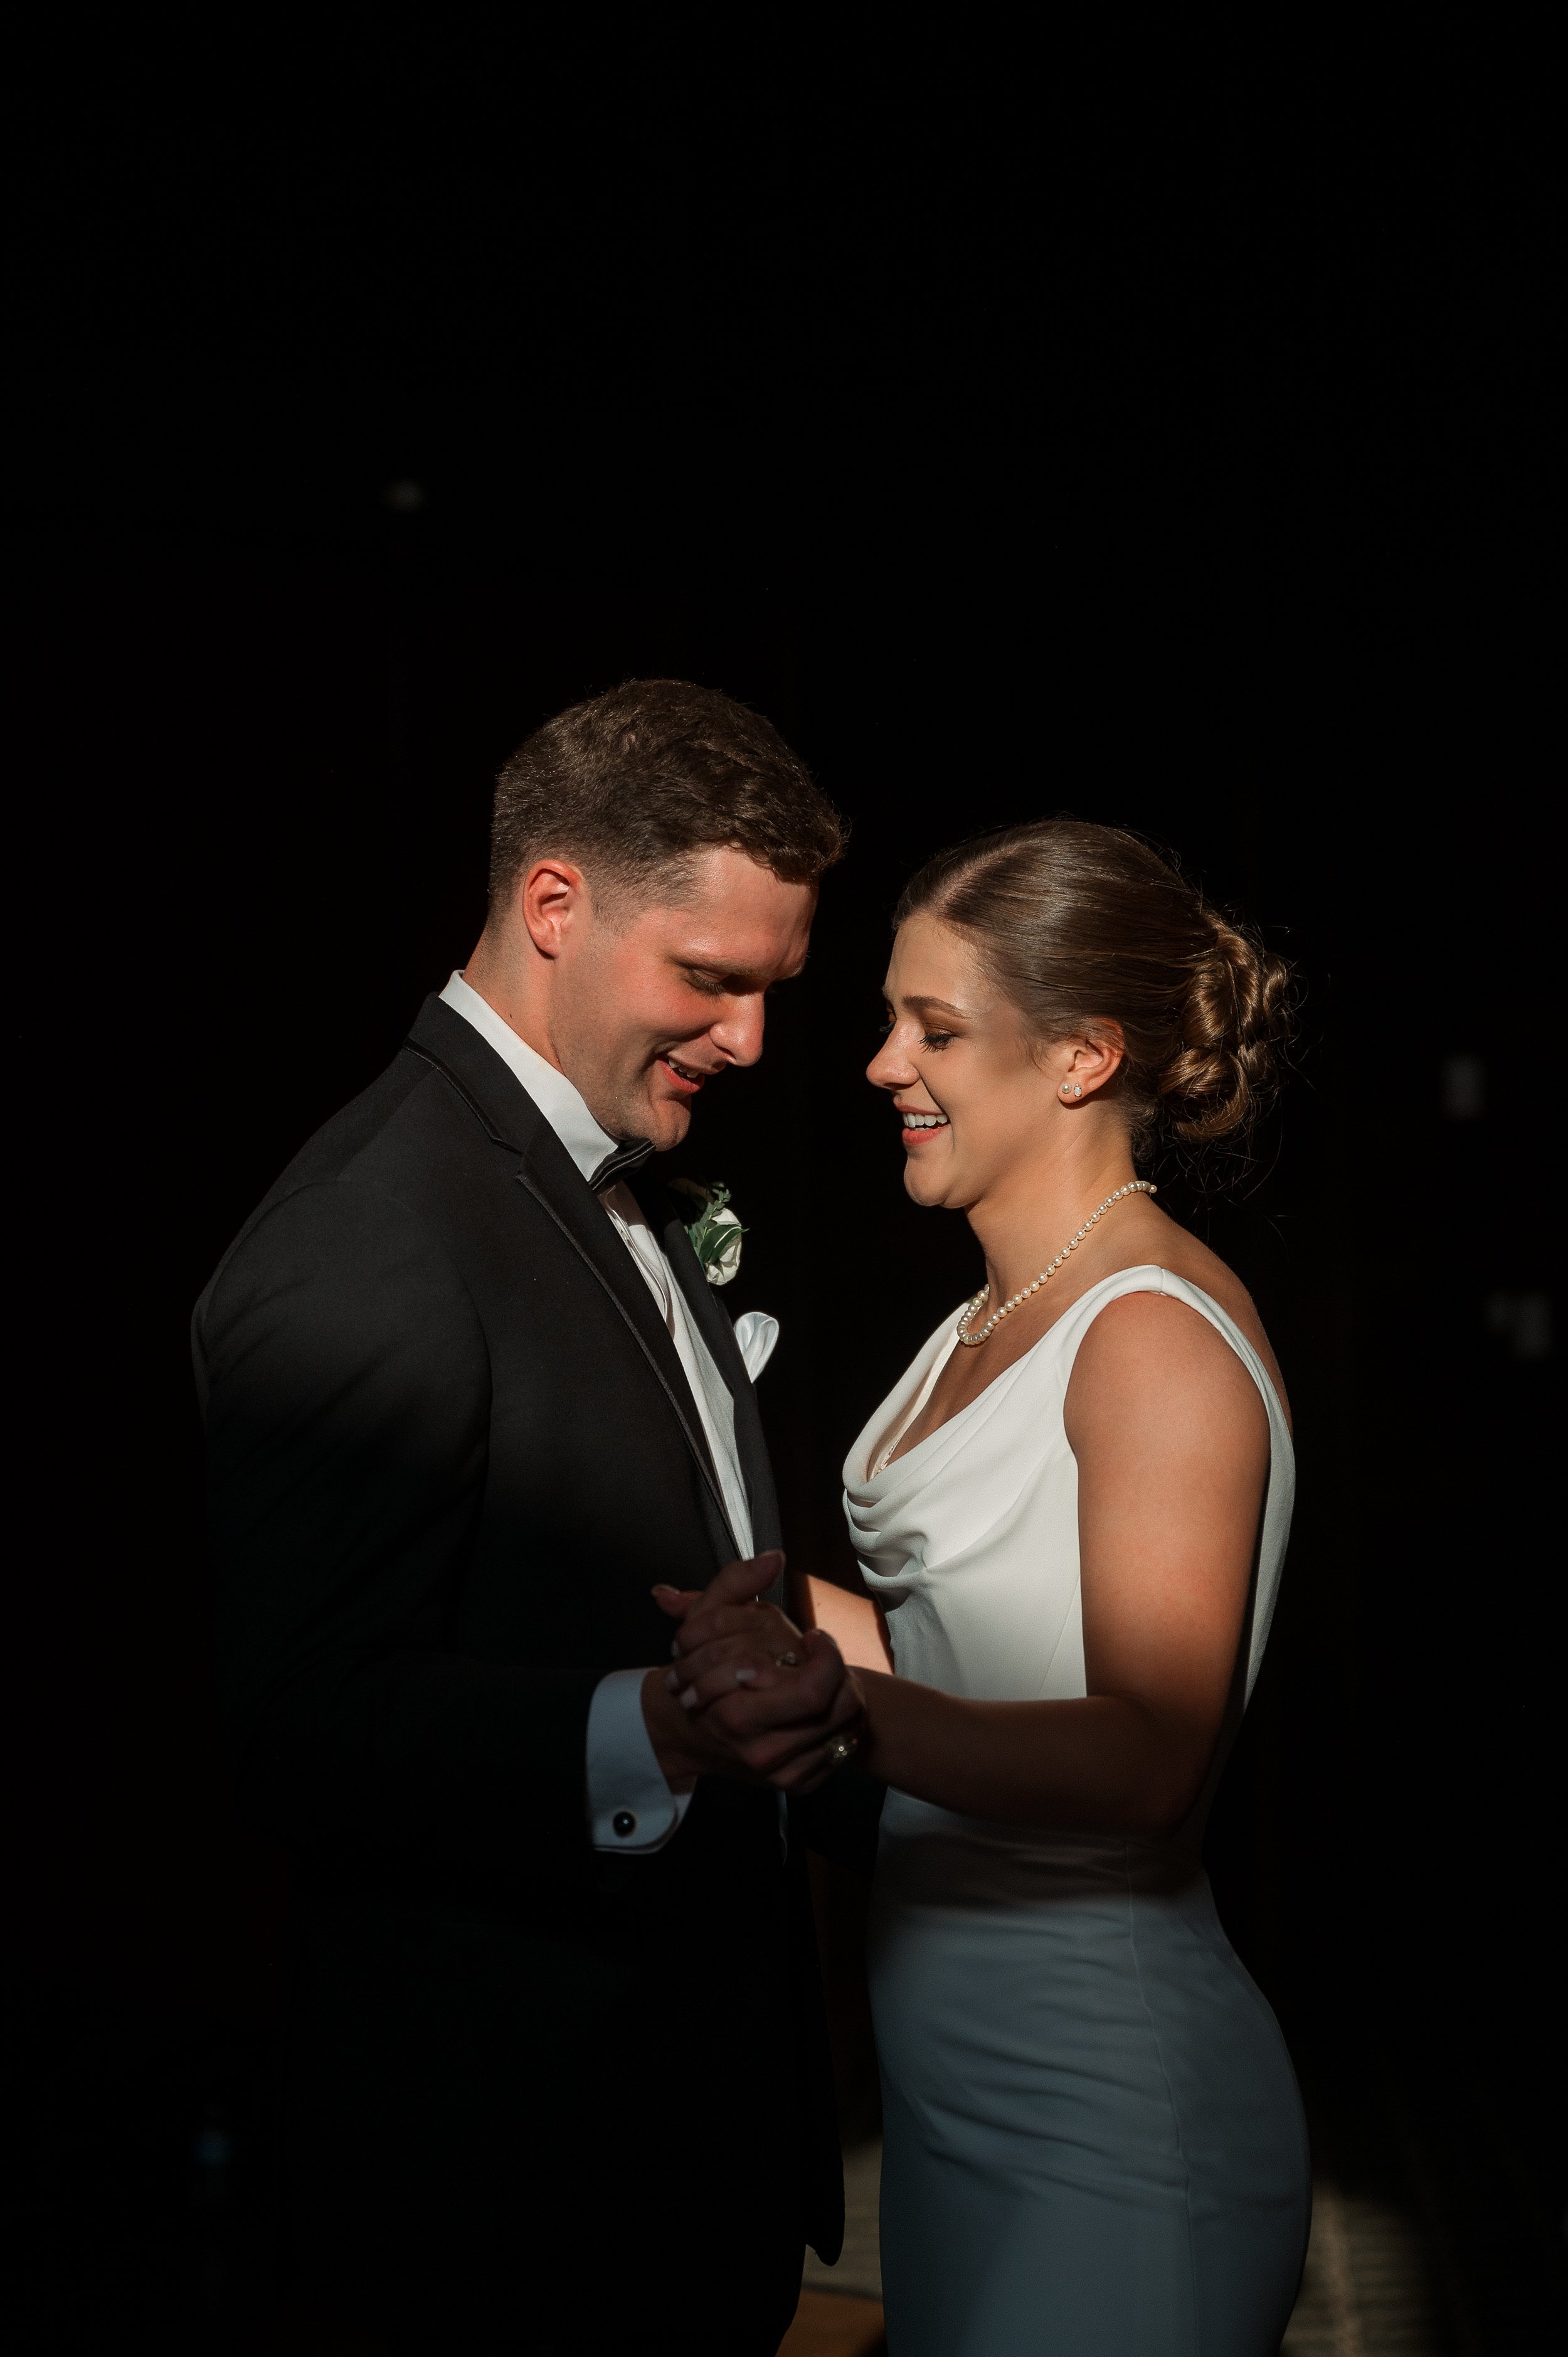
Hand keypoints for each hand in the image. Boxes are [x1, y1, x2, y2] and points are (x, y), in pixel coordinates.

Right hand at [644, 1552, 864, 1793]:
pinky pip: (841, 1747)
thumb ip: (735, 1583)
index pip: (816, 1688)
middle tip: (822, 1651)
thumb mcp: (708, 1621)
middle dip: (838, 1671)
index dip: (826, 1655)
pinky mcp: (799, 1785)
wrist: (687, 1734)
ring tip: (821, 1672)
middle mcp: (762, 1753)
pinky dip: (841, 1720)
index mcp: (738, 1716)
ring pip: (845, 1725)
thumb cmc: (701, 1674)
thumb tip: (773, 1559)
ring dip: (844, 1690)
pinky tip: (823, 1702)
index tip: (812, 1638)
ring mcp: (783, 1773)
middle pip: (837, 1707)